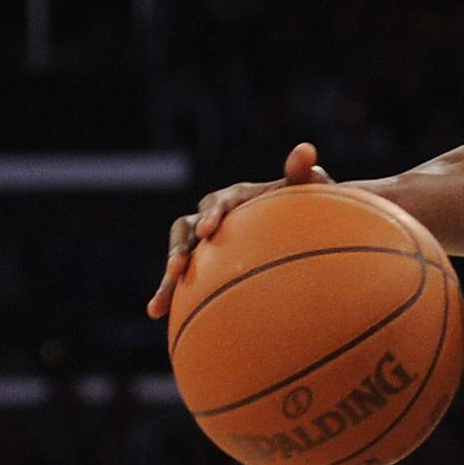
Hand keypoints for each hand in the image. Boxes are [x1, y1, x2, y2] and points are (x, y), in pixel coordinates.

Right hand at [150, 141, 330, 319]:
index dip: (211, 215)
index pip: (218, 204)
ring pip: (178, 255)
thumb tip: (307, 150)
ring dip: (167, 277)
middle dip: (179, 248)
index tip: (208, 231)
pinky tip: (156, 314)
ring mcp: (202, 240)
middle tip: (177, 268)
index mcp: (232, 199)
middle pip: (186, 229)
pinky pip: (182, 277)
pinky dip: (169, 293)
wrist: (292, 227)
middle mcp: (210, 215)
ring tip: (158, 303)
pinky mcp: (201, 261)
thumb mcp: (304, 190)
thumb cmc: (300, 206)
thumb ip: (302, 174)